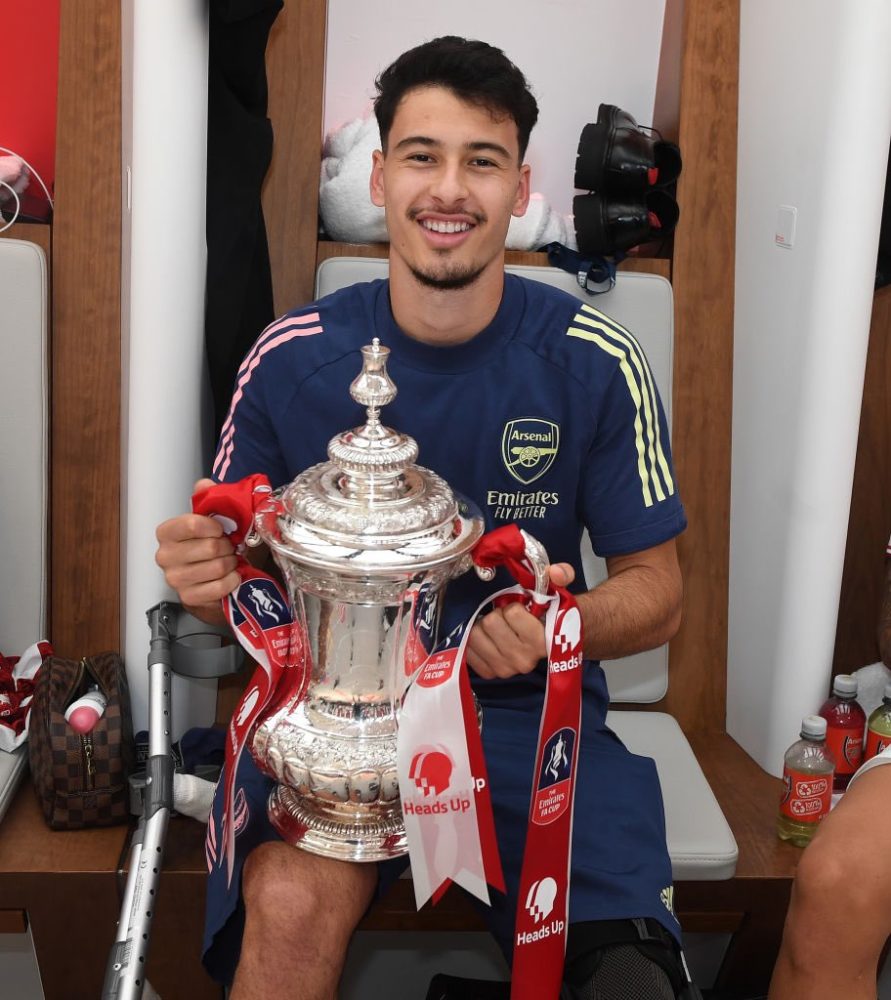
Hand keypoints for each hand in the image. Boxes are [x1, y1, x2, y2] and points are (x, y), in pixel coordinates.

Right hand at [155, 478, 240, 620]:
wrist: (211, 580)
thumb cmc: (211, 546)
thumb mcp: (212, 519)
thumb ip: (207, 498)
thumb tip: (204, 484)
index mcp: (167, 532)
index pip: (191, 524)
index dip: (214, 526)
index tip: (222, 529)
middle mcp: (165, 556)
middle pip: (210, 547)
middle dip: (228, 547)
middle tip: (230, 548)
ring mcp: (175, 579)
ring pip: (217, 567)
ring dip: (231, 563)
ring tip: (230, 561)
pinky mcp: (188, 598)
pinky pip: (219, 587)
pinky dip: (231, 581)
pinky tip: (231, 577)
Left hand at [466, 563, 574, 679]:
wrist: (553, 643)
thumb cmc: (551, 616)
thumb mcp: (559, 592)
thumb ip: (562, 576)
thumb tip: (556, 571)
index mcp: (541, 641)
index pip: (512, 613)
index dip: (514, 606)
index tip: (521, 609)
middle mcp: (523, 660)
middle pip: (490, 623)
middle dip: (496, 614)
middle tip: (506, 617)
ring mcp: (505, 669)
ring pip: (475, 635)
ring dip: (483, 626)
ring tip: (497, 627)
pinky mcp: (490, 673)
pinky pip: (468, 650)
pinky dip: (474, 641)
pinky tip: (488, 638)